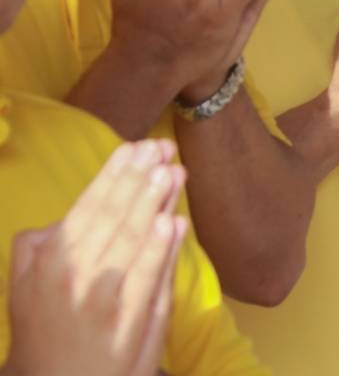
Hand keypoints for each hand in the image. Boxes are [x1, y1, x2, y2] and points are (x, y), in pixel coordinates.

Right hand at [4, 140, 187, 375]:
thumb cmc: (42, 335)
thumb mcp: (21, 289)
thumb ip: (37, 248)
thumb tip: (59, 217)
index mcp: (51, 260)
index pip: (87, 207)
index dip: (113, 175)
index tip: (135, 147)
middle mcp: (76, 274)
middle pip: (115, 216)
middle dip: (140, 178)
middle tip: (161, 148)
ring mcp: (104, 297)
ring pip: (135, 240)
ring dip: (156, 202)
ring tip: (173, 170)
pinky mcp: (129, 320)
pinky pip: (147, 277)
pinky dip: (161, 248)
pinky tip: (174, 222)